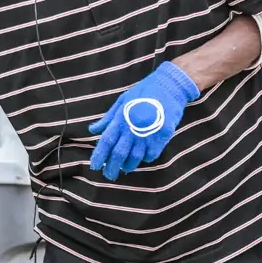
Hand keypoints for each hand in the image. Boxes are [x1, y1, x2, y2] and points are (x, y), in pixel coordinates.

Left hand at [88, 62, 198, 180]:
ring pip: (135, 157)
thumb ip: (107, 119)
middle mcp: (132, 128)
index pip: (106, 142)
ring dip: (129, 165)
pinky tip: (143, 158)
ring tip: (125, 168)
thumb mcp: (121, 102)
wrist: (169, 86)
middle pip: (119, 153)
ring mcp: (148, 133)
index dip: (99, 155)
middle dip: (112, 167)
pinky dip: (146, 158)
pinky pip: (152, 154)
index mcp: (120, 119)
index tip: (94, 166)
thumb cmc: (143, 93)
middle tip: (109, 175)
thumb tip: (92, 130)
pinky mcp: (162, 136)